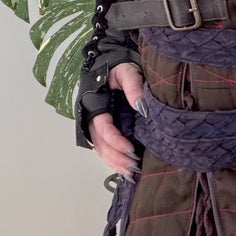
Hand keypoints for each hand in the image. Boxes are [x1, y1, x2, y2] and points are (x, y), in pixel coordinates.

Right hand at [90, 62, 145, 178]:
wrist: (112, 63)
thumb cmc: (119, 67)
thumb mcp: (127, 71)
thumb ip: (133, 86)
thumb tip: (142, 106)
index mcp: (95, 104)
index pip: (102, 128)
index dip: (115, 140)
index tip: (130, 149)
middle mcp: (93, 117)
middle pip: (100, 143)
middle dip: (115, 157)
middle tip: (133, 166)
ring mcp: (98, 125)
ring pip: (101, 149)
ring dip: (115, 163)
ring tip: (131, 172)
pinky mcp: (105, 129)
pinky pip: (105, 148)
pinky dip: (114, 160)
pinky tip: (125, 169)